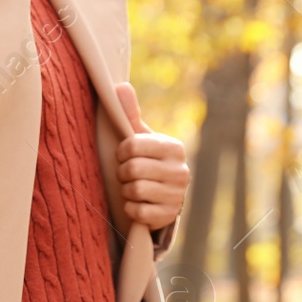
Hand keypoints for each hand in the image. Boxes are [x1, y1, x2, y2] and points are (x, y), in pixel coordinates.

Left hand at [114, 82, 188, 229]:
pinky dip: (130, 208)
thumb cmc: (146, 160)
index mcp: (174, 148)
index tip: (123, 155)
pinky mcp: (169, 216)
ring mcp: (178, 195)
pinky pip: (138, 212)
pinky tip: (136, 202)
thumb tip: (120, 86)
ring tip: (131, 186)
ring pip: (135, 191)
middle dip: (122, 172)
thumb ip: (129, 113)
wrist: (162, 195)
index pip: (133, 145)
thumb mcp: (140, 136)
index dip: (121, 152)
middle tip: (126, 173)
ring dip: (125, 190)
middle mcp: (181, 171)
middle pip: (132, 169)